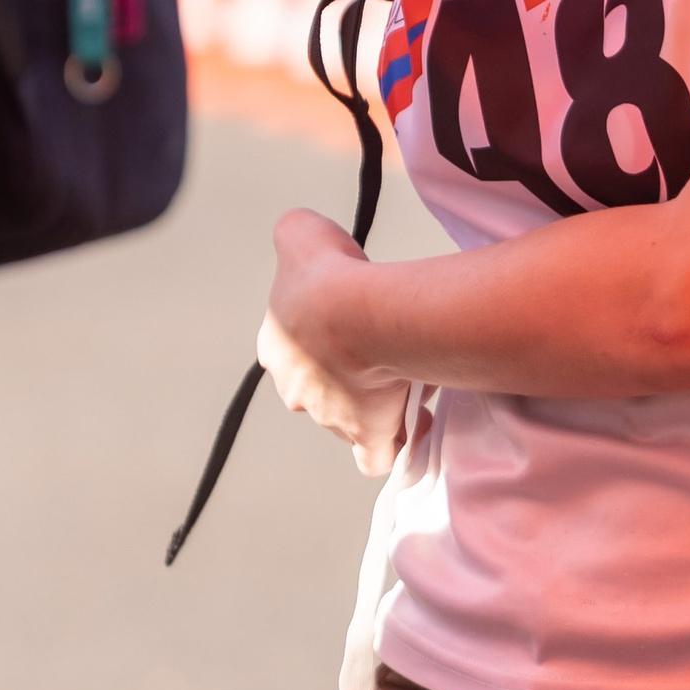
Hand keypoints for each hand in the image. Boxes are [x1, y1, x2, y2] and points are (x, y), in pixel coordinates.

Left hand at [261, 208, 411, 476]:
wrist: (359, 312)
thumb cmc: (330, 273)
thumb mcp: (300, 233)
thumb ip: (297, 235)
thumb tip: (303, 237)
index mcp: (278, 347)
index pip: (294, 348)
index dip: (323, 336)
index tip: (351, 321)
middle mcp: (297, 388)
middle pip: (323, 387)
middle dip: (350, 374)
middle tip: (382, 351)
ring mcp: (330, 416)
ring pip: (350, 418)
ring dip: (376, 404)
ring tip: (407, 381)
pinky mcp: (366, 434)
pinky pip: (375, 455)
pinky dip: (392, 446)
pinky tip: (411, 429)